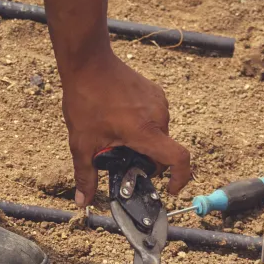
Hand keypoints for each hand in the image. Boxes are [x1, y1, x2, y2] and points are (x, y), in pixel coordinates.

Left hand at [61, 50, 191, 205]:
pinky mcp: (156, 93)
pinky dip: (143, 127)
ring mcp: (159, 102)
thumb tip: (83, 202)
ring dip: (143, 142)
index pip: (178, 159)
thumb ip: (85, 175)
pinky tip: (120, 120)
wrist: (88, 62)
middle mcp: (158, 116)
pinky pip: (155, 118)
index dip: (180, 178)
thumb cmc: (86, 99)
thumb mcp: (82, 142)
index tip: (170, 189)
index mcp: (145, 131)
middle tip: (122, 160)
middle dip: (146, 161)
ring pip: (158, 135)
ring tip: (117, 136)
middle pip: (163, 151)